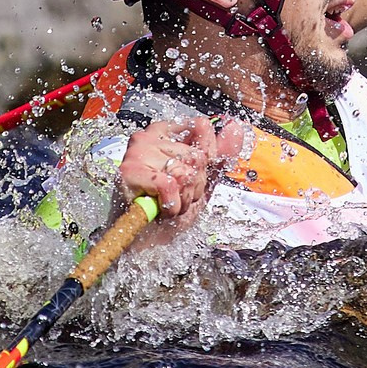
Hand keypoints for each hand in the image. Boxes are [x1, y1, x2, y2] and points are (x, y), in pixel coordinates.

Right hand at [114, 117, 228, 221]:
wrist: (143, 240)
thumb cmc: (167, 208)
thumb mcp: (200, 181)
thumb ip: (219, 154)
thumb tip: (236, 126)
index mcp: (163, 133)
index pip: (201, 127)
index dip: (206, 158)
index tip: (192, 176)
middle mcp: (148, 137)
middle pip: (196, 156)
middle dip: (194, 184)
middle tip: (176, 196)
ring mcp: (137, 152)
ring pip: (183, 172)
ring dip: (182, 198)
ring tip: (167, 204)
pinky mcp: (130, 171)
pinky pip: (168, 185)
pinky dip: (171, 205)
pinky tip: (161, 210)